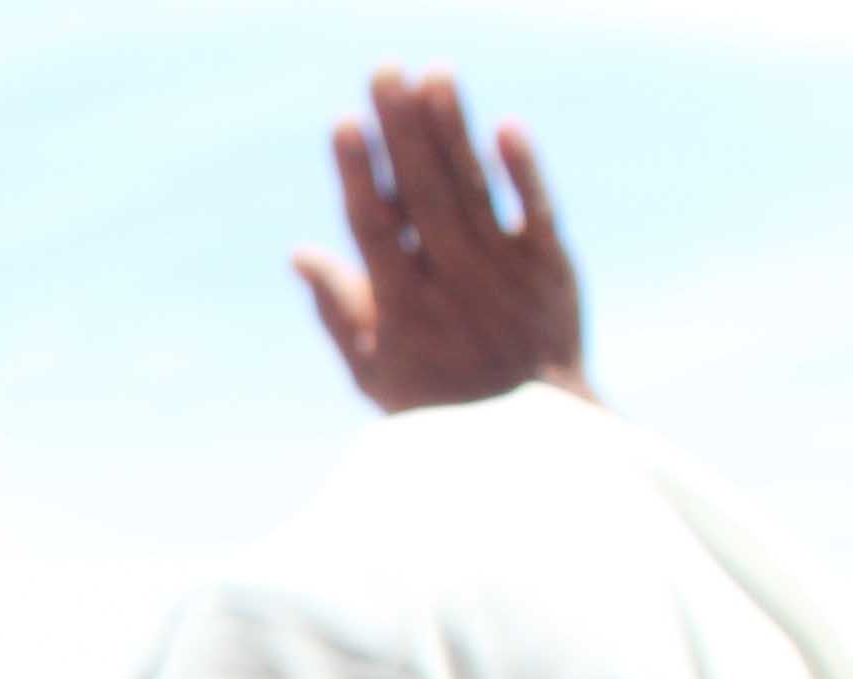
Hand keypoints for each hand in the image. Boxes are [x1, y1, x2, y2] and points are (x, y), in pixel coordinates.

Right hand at [295, 68, 587, 412]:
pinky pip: (536, 210)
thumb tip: (301, 254)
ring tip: (436, 74)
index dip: (358, 172)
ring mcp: (506, 272)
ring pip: (475, 189)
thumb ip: (339, 309)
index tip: (343, 122)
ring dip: (454, 130)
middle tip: (383, 70)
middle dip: (401, 128)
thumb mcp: (374, 371)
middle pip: (423, 192)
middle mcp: (455, 283)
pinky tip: (504, 125)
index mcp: (404, 308)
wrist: (532, 434)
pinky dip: (523, 169)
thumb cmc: (438, 406)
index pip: (376, 227)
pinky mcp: (551, 268)